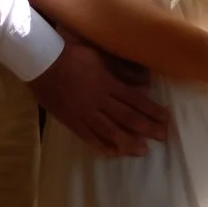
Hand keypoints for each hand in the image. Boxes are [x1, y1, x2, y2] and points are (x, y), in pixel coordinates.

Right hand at [30, 38, 168, 155]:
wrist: (41, 61)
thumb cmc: (72, 54)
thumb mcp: (101, 55)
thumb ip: (122, 69)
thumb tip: (145, 81)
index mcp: (108, 83)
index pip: (136, 100)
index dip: (152, 110)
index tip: (165, 119)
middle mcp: (99, 100)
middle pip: (127, 117)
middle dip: (147, 128)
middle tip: (161, 137)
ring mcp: (84, 112)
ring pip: (110, 131)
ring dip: (128, 142)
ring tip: (142, 150)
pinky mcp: (71, 120)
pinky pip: (88, 137)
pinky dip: (102, 146)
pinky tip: (114, 152)